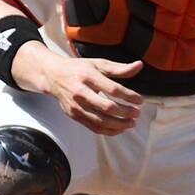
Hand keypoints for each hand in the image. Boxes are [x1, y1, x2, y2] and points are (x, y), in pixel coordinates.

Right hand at [23, 48, 144, 135]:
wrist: (54, 76)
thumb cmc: (80, 69)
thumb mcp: (98, 64)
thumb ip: (119, 68)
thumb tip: (140, 65)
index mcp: (88, 76)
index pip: (112, 89)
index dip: (129, 96)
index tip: (140, 100)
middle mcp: (80, 92)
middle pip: (107, 107)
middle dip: (125, 112)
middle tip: (137, 113)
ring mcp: (76, 106)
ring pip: (101, 121)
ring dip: (119, 124)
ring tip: (132, 123)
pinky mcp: (74, 115)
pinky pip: (94, 127)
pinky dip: (109, 130)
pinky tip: (120, 128)